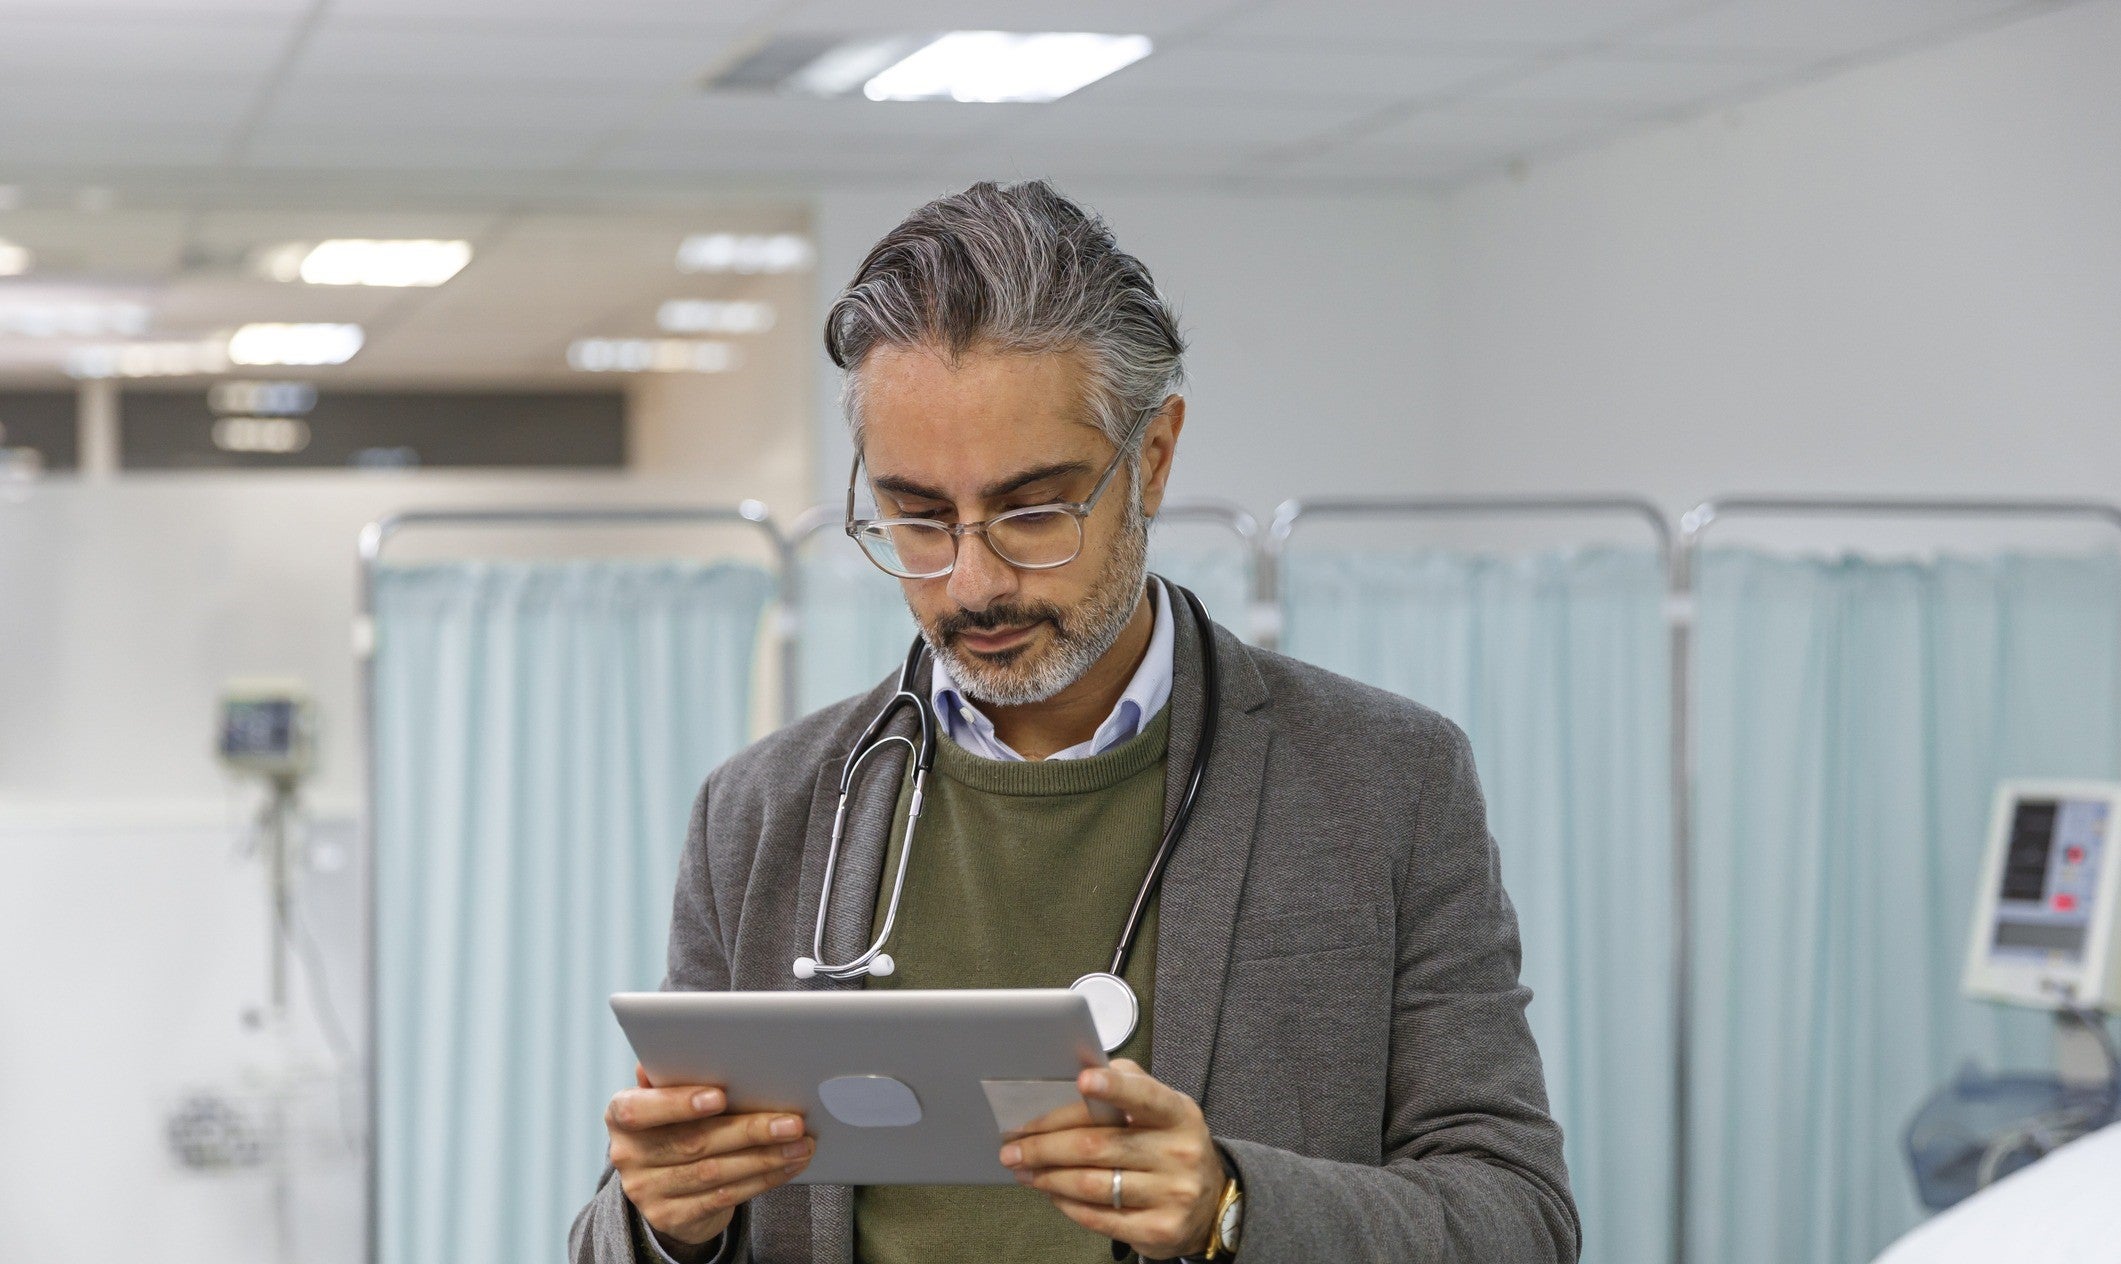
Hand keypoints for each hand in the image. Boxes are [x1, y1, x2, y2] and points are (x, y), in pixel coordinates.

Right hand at [605, 1064, 813, 1256]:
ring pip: (714, 1173)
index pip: (639, 1109)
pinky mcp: (670, 1217)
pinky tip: (788, 1165)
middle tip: (792, 1121)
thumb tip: (693, 1046)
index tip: (720, 1096)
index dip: (678, 1103)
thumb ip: (677, 1075)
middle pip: (693, 1142)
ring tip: (801, 1143)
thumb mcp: (668, 1096)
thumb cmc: (675, 1121)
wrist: (664, 1183)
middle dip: (749, 1130)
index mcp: (621, 1115)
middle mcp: (626, 1155)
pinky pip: (723, 1198)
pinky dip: (762, 1180)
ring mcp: (646, 1191)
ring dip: (765, 1158)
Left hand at [999, 1058, 1225, 1259]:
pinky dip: (1065, 1203)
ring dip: (1047, 1176)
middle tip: (1013, 1145)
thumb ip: (1128, 1085)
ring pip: (1090, 1184)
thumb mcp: (1164, 1109)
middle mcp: (1178, 1153)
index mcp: (1177, 1113)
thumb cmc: (1171, 1144)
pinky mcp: (1157, 1229)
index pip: (1143, 1096)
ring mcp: (1171, 1194)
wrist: (1210, 1204)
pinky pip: (1097, 1217)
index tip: (1082, 1081)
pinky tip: (1050, 1192)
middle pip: (1097, 1145)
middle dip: (1045, 1144)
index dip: (1112, 1088)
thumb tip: (1078, 1071)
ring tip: (1023, 1169)